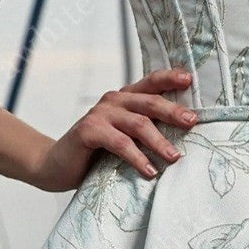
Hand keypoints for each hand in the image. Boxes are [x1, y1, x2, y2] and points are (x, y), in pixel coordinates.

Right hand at [30, 68, 197, 191]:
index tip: (189, 79)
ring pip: (138, 123)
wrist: (57, 165)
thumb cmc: (96, 152)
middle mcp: (113, 100)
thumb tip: (183, 138)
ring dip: (159, 141)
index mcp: (125, 98)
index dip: (170, 78)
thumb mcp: (124, 137)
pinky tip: (149, 170)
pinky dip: (137, 157)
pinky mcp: (89, 131)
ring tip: (175, 157)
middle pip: (150, 102)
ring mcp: (100, 114)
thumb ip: (144, 130)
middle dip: (173, 111)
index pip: (150, 82)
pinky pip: (120, 143)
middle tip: (192, 122)